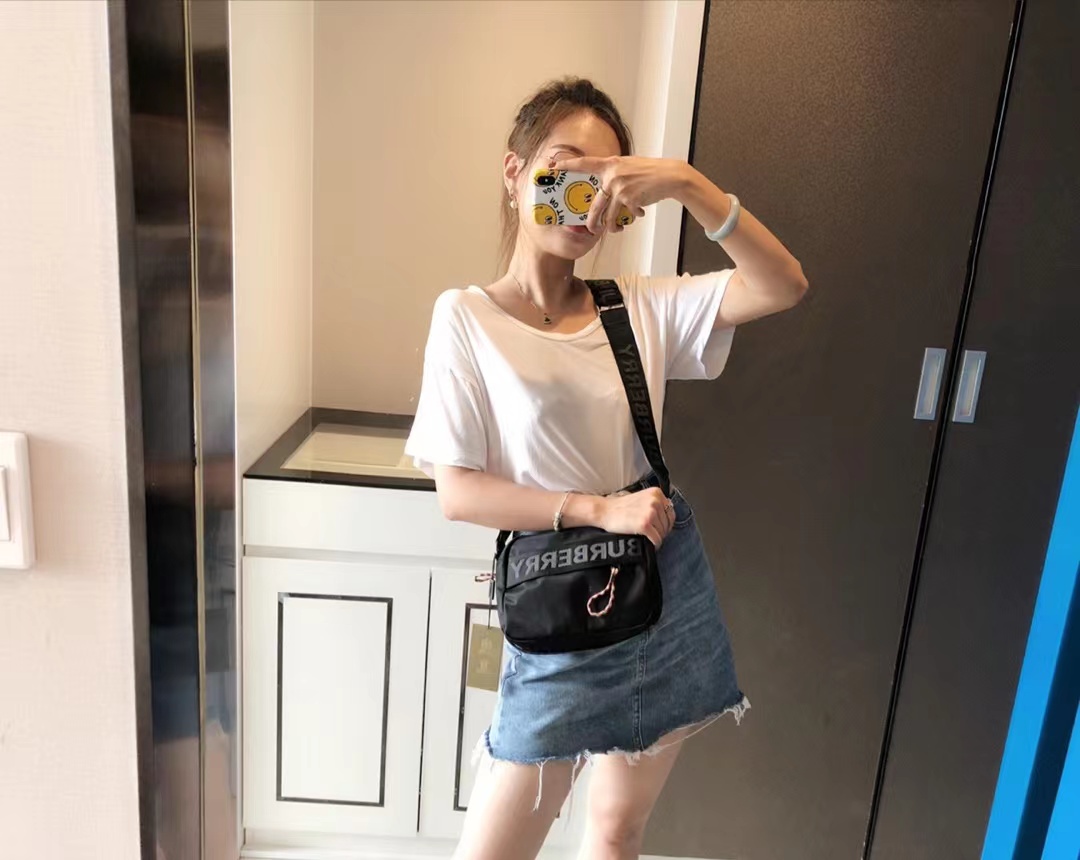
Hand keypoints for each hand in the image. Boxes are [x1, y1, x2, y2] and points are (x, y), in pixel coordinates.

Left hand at [550, 155, 690, 234]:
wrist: (669, 176)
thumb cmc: (650, 172)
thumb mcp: (629, 167)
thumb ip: (614, 174)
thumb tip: (604, 191)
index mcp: (611, 164)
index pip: (585, 163)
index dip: (568, 165)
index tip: (553, 165)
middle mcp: (612, 175)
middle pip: (595, 204)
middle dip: (592, 221)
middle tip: (590, 229)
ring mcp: (619, 187)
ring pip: (608, 215)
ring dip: (611, 226)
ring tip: (615, 229)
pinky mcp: (629, 199)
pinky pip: (625, 215)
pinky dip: (632, 216)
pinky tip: (640, 212)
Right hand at [596, 487, 674, 547]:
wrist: (604, 511)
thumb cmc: (620, 507)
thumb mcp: (641, 498)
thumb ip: (655, 504)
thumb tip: (667, 518)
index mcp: (656, 493)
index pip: (670, 513)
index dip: (665, 523)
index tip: (659, 528)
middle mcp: (655, 501)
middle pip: (667, 524)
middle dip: (661, 532)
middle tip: (652, 536)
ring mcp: (650, 512)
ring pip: (662, 533)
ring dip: (657, 538)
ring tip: (648, 539)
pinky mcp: (644, 524)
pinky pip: (656, 539)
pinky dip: (654, 545)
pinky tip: (648, 544)